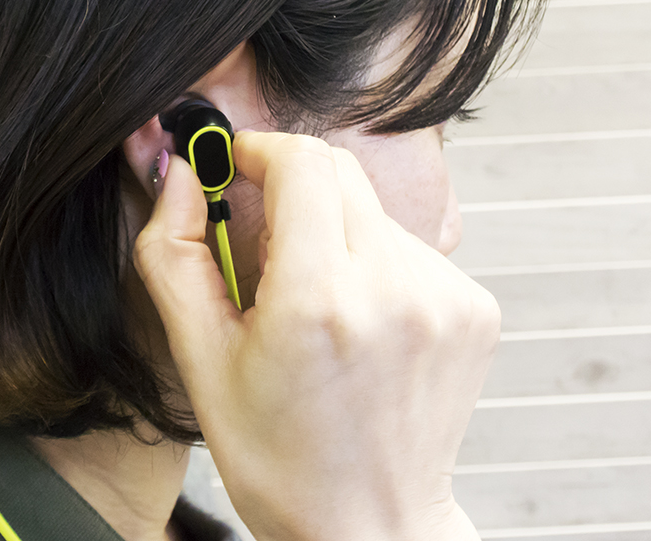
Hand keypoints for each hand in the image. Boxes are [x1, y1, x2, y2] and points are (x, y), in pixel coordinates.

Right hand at [133, 131, 498, 540]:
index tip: (235, 163)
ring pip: (372, 210)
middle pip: (338, 172)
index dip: (258, 149)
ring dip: (332, 232)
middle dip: (291, 185)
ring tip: (314, 305)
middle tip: (263, 243)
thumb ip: (176, 254)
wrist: (370, 528)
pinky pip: (410, 248)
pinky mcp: (474, 308)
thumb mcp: (200, 362)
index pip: (301, 162)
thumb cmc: (279, 460)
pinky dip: (374, 264)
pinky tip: (357, 323)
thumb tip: (182, 175)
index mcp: (319, 301)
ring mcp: (445, 297)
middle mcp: (395, 289)